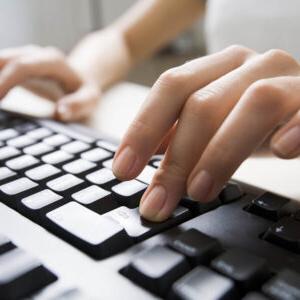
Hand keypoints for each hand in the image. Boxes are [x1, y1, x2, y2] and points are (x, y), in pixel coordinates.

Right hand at [0, 45, 100, 120]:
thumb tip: (61, 111)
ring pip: (0, 60)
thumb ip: (79, 104)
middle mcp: (36, 54)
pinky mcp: (18, 62)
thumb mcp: (90, 99)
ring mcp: (25, 56)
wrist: (82, 76)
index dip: (5, 80)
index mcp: (53, 62)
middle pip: (5, 60)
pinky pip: (0, 66)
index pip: (22, 66)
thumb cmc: (85, 89)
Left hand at [112, 45, 299, 221]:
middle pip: (203, 103)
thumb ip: (178, 133)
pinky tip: (281, 150)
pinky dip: (294, 129)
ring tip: (200, 191)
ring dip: (221, 152)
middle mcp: (250, 67)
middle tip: (159, 200)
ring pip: (254, 103)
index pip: (171, 88)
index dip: (143, 128)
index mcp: (218, 68)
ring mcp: (288, 80)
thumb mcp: (211, 125)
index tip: (124, 169)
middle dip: (176, 157)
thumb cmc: (251, 121)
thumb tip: (140, 154)